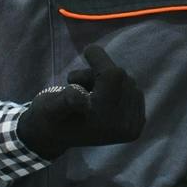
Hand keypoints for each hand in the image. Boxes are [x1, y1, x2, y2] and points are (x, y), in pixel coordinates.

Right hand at [18, 45, 147, 156]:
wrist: (55, 136)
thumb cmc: (49, 118)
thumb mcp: (49, 108)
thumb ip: (65, 102)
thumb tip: (82, 98)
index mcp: (106, 123)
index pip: (113, 76)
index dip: (99, 60)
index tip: (87, 50)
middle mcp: (125, 127)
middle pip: (122, 77)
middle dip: (99, 73)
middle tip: (77, 83)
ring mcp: (133, 125)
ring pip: (127, 81)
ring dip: (105, 80)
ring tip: (86, 92)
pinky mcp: (137, 120)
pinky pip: (132, 89)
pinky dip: (115, 87)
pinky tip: (99, 99)